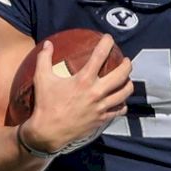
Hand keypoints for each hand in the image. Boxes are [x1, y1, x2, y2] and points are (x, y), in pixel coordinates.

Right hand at [22, 36, 132, 153]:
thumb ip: (44, 59)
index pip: (100, 56)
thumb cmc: (45, 104)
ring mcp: (101, 107)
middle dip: (127, 64)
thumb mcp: (41, 79)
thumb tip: (47, 43)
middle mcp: (96, 92)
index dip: (106, 44)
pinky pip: (119, 110)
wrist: (48, 132)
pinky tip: (121, 101)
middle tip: (126, 60)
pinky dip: (122, 104)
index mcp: (83, 80)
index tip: (109, 38)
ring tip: (127, 79)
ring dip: (128, 84)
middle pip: (121, 75)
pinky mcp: (102, 119)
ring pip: (124, 93)